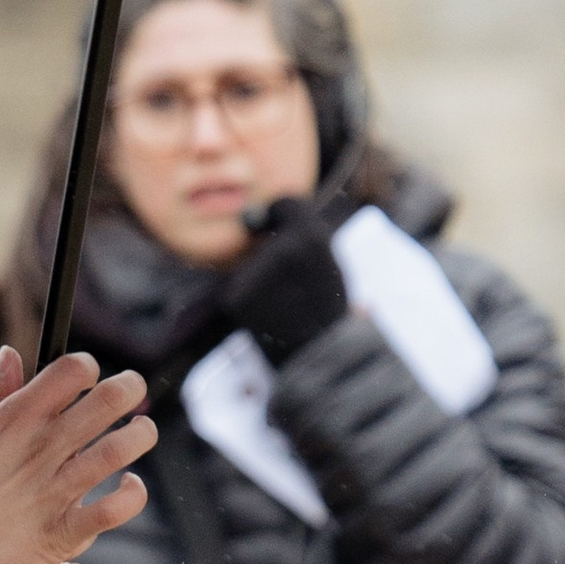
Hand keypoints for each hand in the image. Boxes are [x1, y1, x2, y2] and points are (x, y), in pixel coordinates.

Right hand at [0, 346, 153, 563]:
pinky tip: (129, 485)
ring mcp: (55, 490)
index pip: (71, 370)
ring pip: (121, 448)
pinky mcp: (62, 532)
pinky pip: (115, 509)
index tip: (85, 377)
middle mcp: (41, 449)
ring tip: (139, 432)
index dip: (86, 367)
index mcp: (15, 419)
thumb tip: (11, 354)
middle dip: (129, 387)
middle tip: (131, 390)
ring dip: (140, 434)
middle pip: (108, 400)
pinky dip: (132, 494)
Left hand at [223, 197, 348, 364]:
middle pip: (263, 239)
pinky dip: (248, 301)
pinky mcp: (235, 297)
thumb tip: (252, 217)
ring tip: (285, 307)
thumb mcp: (329, 265)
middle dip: (269, 255)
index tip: (270, 223)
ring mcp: (256, 273)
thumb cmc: (329, 314)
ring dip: (259, 281)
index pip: (284, 203)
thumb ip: (300, 237)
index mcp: (313, 236)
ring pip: (249, 266)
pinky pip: (237, 290)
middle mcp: (282, 248)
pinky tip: (268, 319)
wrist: (321, 360)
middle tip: (292, 286)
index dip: (278, 212)